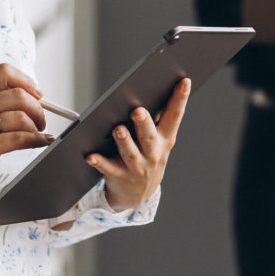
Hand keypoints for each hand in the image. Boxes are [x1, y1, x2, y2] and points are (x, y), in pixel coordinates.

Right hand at [0, 63, 53, 207]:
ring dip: (36, 126)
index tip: (37, 94)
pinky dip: (37, 139)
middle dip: (37, 108)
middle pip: (18, 94)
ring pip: (21, 116)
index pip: (4, 72)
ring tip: (36, 133)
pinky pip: (20, 138)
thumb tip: (32, 96)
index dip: (26, 81)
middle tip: (40, 119)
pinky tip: (42, 141)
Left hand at [86, 78, 190, 212]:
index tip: (184, 81)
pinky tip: (90, 155)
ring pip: (130, 152)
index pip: (175, 116)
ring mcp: (137, 166)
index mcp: (165, 139)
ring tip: (118, 129)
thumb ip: (156, 118)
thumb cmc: (147, 156)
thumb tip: (149, 88)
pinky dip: (99, 162)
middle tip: (138, 111)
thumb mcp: (159, 141)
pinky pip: (107, 168)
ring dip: (124, 141)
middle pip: (148, 136)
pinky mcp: (119, 176)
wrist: (138, 194)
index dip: (180, 99)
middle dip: (144, 124)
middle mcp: (153, 153)